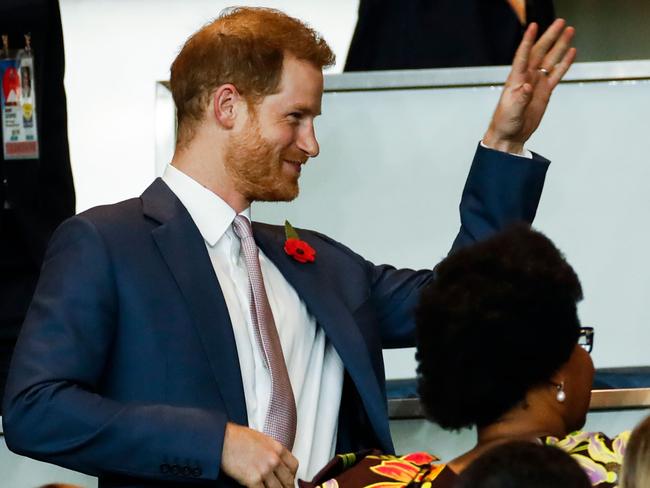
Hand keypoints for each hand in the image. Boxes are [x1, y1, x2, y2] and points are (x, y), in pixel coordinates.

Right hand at [221, 422, 298, 487]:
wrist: (223, 439)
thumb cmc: (237, 437)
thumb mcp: (261, 439)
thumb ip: (270, 450)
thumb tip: (272, 459)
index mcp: (277, 448)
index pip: (293, 466)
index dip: (292, 475)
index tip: (289, 479)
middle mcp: (273, 459)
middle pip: (288, 480)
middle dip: (287, 486)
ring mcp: (264, 470)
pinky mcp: (253, 480)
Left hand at [483, 19, 576, 154]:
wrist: (510, 135)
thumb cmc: (505, 123)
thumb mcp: (511, 112)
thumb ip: (520, 99)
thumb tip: (527, 87)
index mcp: (515, 80)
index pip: (522, 56)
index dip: (527, 41)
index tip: (533, 26)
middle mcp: (527, 77)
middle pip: (540, 52)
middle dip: (550, 37)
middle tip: (561, 22)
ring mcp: (537, 83)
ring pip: (550, 60)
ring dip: (560, 46)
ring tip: (569, 31)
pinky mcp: (545, 91)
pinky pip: (556, 74)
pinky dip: (564, 63)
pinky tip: (571, 52)